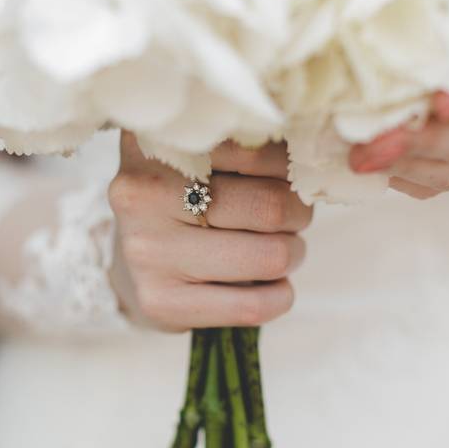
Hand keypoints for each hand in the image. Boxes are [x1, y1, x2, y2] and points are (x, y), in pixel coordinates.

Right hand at [108, 133, 312, 331]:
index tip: (287, 175)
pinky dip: (280, 296)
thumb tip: (315, 152)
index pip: (256, 149)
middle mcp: (143, 192)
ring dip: (292, 254)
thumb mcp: (200, 157)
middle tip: (292, 218)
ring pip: (269, 255)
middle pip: (270, 205)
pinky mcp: (160, 301)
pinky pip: (253, 305)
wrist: (133, 265)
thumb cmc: (185, 202)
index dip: (288, 166)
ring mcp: (148, 249)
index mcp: (157, 142)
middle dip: (298, 214)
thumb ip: (246, 143)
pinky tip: (271, 286)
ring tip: (280, 250)